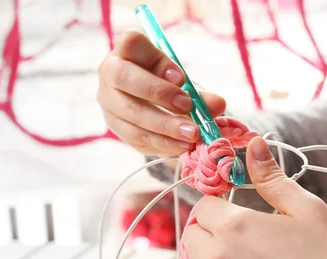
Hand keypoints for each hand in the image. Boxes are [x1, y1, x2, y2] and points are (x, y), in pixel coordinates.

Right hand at [97, 30, 225, 155]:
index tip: (181, 78)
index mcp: (126, 50)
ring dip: (164, 126)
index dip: (157, 60)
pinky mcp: (116, 127)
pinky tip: (182, 145)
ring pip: (131, 113)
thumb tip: (218, 104)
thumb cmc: (165, 84)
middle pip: (124, 78)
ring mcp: (108, 101)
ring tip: (192, 134)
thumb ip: (198, 93)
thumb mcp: (181, 82)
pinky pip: (137, 137)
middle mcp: (110, 72)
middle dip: (158, 93)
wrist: (147, 103)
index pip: (132, 43)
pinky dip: (163, 143)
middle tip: (187, 106)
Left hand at [153, 136, 326, 258]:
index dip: (219, 211)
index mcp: (234, 225)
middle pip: (188, 237)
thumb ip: (272, 178)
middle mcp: (214, 258)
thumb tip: (253, 144)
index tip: (234, 220)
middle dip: (207, 238)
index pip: (203, 206)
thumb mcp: (306, 209)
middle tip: (235, 249)